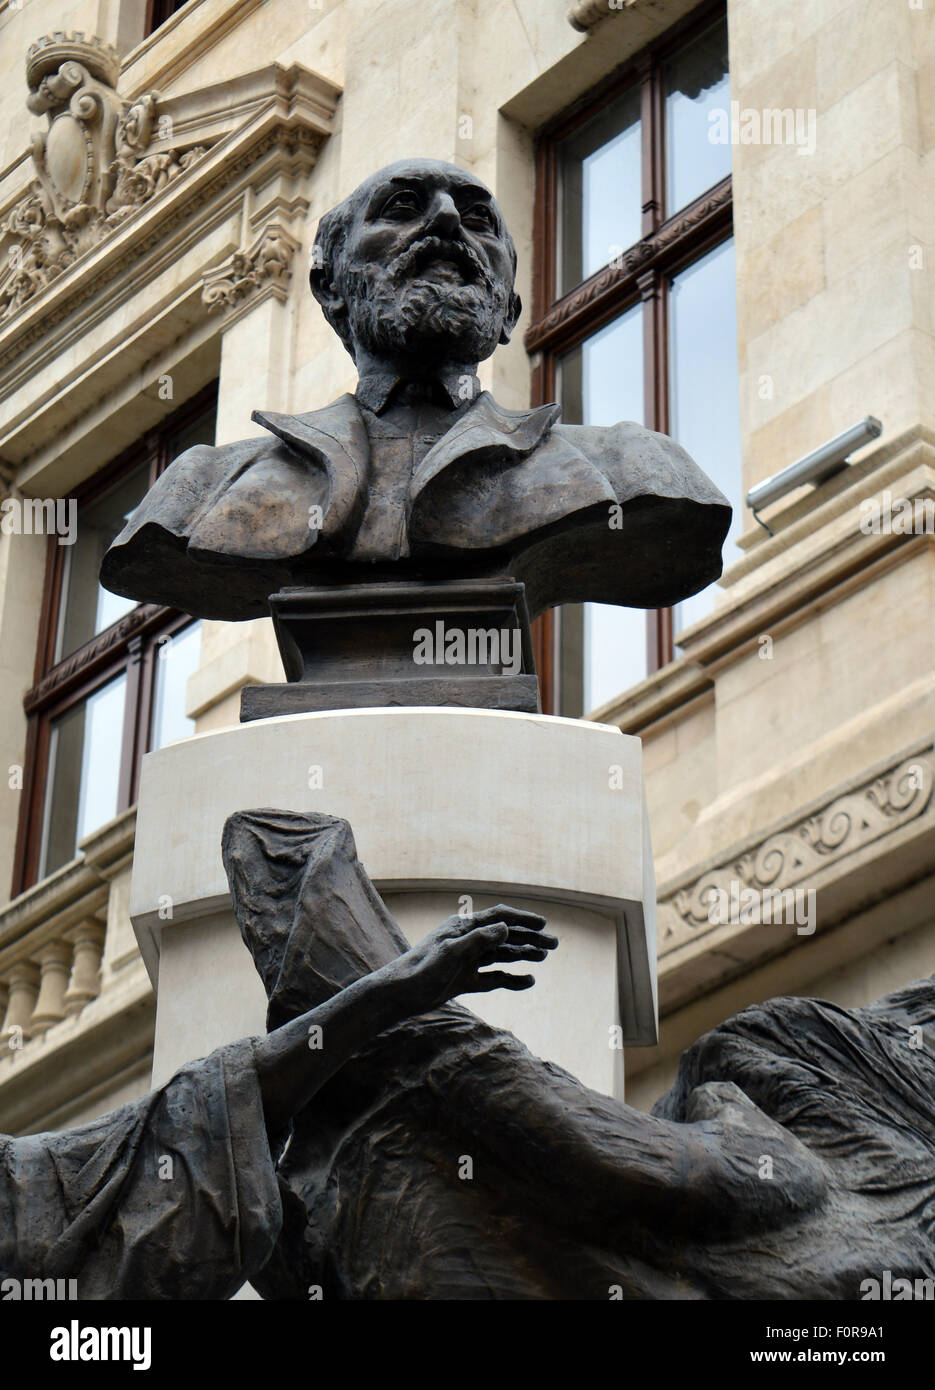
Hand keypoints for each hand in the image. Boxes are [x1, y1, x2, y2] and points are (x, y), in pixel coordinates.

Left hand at [383, 905, 557, 1015]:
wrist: (399, 995)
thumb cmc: (421, 970)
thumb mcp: (451, 953)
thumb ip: (478, 940)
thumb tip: (506, 927)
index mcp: (463, 927)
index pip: (498, 917)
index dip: (522, 918)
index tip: (544, 923)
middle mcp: (467, 941)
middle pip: (505, 935)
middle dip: (530, 937)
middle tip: (555, 944)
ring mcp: (467, 961)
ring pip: (502, 955)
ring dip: (524, 954)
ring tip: (545, 956)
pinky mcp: (464, 980)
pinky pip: (494, 978)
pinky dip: (511, 979)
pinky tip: (528, 981)